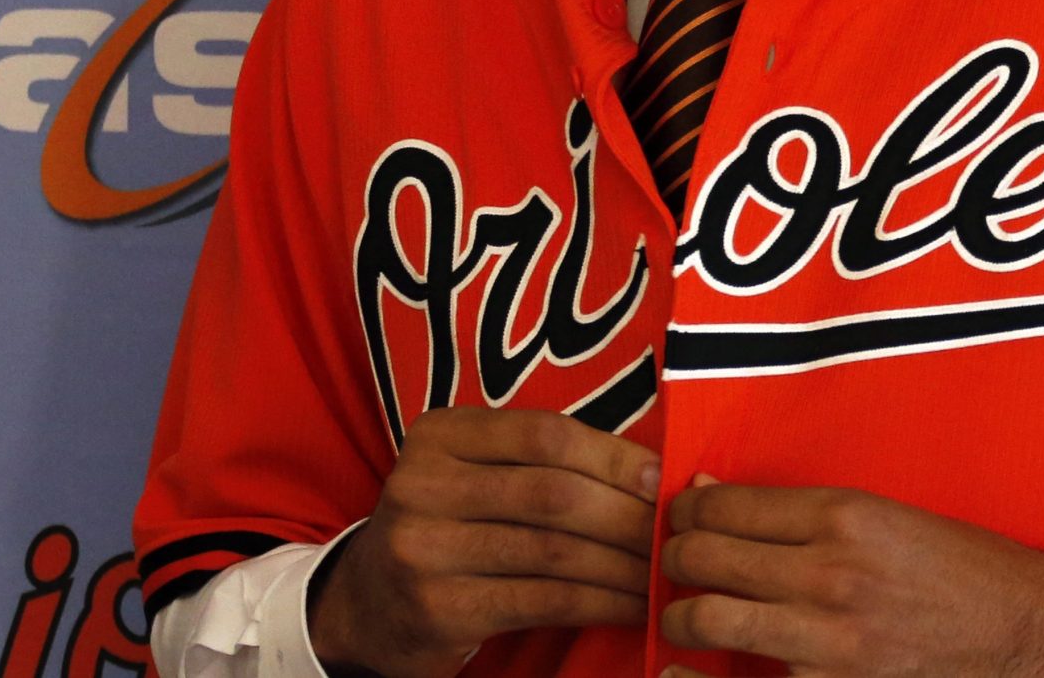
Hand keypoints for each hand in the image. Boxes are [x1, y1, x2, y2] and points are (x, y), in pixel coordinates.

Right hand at [309, 405, 660, 677]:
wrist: (367, 604)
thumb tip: (651, 472)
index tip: (662, 477)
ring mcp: (425, 549)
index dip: (613, 455)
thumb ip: (539, 463)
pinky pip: (542, 601)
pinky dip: (600, 603)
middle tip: (676, 533)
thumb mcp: (474, 474)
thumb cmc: (450, 526)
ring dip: (623, 565)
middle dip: (627, 515)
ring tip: (665, 571)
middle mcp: (423, 484)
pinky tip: (634, 606)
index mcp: (440, 434)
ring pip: (554, 551)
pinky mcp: (439, 609)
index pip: (545, 434)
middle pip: (553, 493)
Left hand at [659, 478, 1043, 677]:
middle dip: (674, 555)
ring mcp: (826, 640)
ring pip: (706, 617)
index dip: (687, 509)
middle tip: (675, 559)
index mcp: (844, 515)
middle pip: (703, 556)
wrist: (1029, 636)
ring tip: (683, 611)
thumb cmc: (963, 571)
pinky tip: (678, 670)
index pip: (724, 506)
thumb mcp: (886, 516)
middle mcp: (828, 573)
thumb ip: (800, 511)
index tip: (683, 515)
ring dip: (680, 613)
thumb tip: (714, 495)